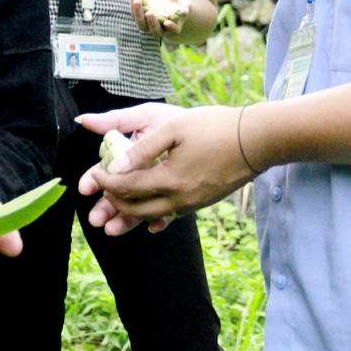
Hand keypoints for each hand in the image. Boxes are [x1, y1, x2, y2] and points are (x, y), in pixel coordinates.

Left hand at [77, 104, 258, 235]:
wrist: (257, 140)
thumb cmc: (215, 127)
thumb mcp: (174, 127)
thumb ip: (142, 149)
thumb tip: (116, 166)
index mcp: (170, 179)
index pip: (127, 188)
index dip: (105, 183)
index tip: (93, 177)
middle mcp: (180, 198)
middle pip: (136, 210)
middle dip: (113, 204)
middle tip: (100, 194)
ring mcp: (192, 203)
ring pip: (153, 216)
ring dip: (130, 215)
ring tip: (112, 217)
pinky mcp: (202, 202)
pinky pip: (172, 214)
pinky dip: (155, 217)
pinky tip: (148, 223)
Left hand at [131, 0, 190, 38]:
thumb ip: (185, 4)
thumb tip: (185, 11)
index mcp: (175, 26)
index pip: (173, 30)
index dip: (171, 27)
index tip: (167, 22)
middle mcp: (162, 28)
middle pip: (156, 32)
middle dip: (152, 23)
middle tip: (149, 13)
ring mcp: (150, 24)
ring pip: (142, 25)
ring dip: (138, 14)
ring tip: (137, 1)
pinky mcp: (141, 17)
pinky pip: (135, 15)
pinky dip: (133, 6)